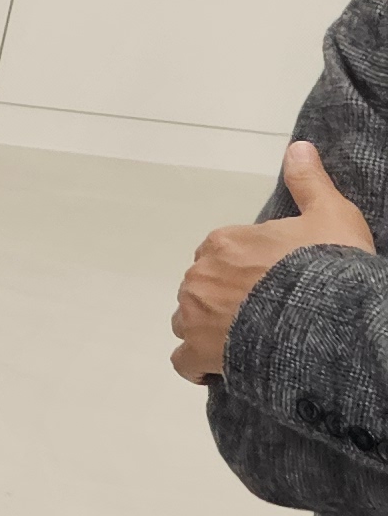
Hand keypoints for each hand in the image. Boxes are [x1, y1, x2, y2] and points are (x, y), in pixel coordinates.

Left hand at [171, 140, 375, 381]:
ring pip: (188, 321)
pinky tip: (218, 368)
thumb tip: (299, 147)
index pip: (219, 254)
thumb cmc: (329, 267)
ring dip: (207, 328)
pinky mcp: (199, 351)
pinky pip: (183, 361)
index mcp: (223, 243)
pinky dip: (197, 364)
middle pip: (202, 287)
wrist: (328, 320)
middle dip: (223, 298)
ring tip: (243, 340)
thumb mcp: (330, 216)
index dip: (241, 269)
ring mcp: (195, 314)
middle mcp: (200, 275)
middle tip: (261, 313)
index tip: (268, 282)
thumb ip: (309, 183)